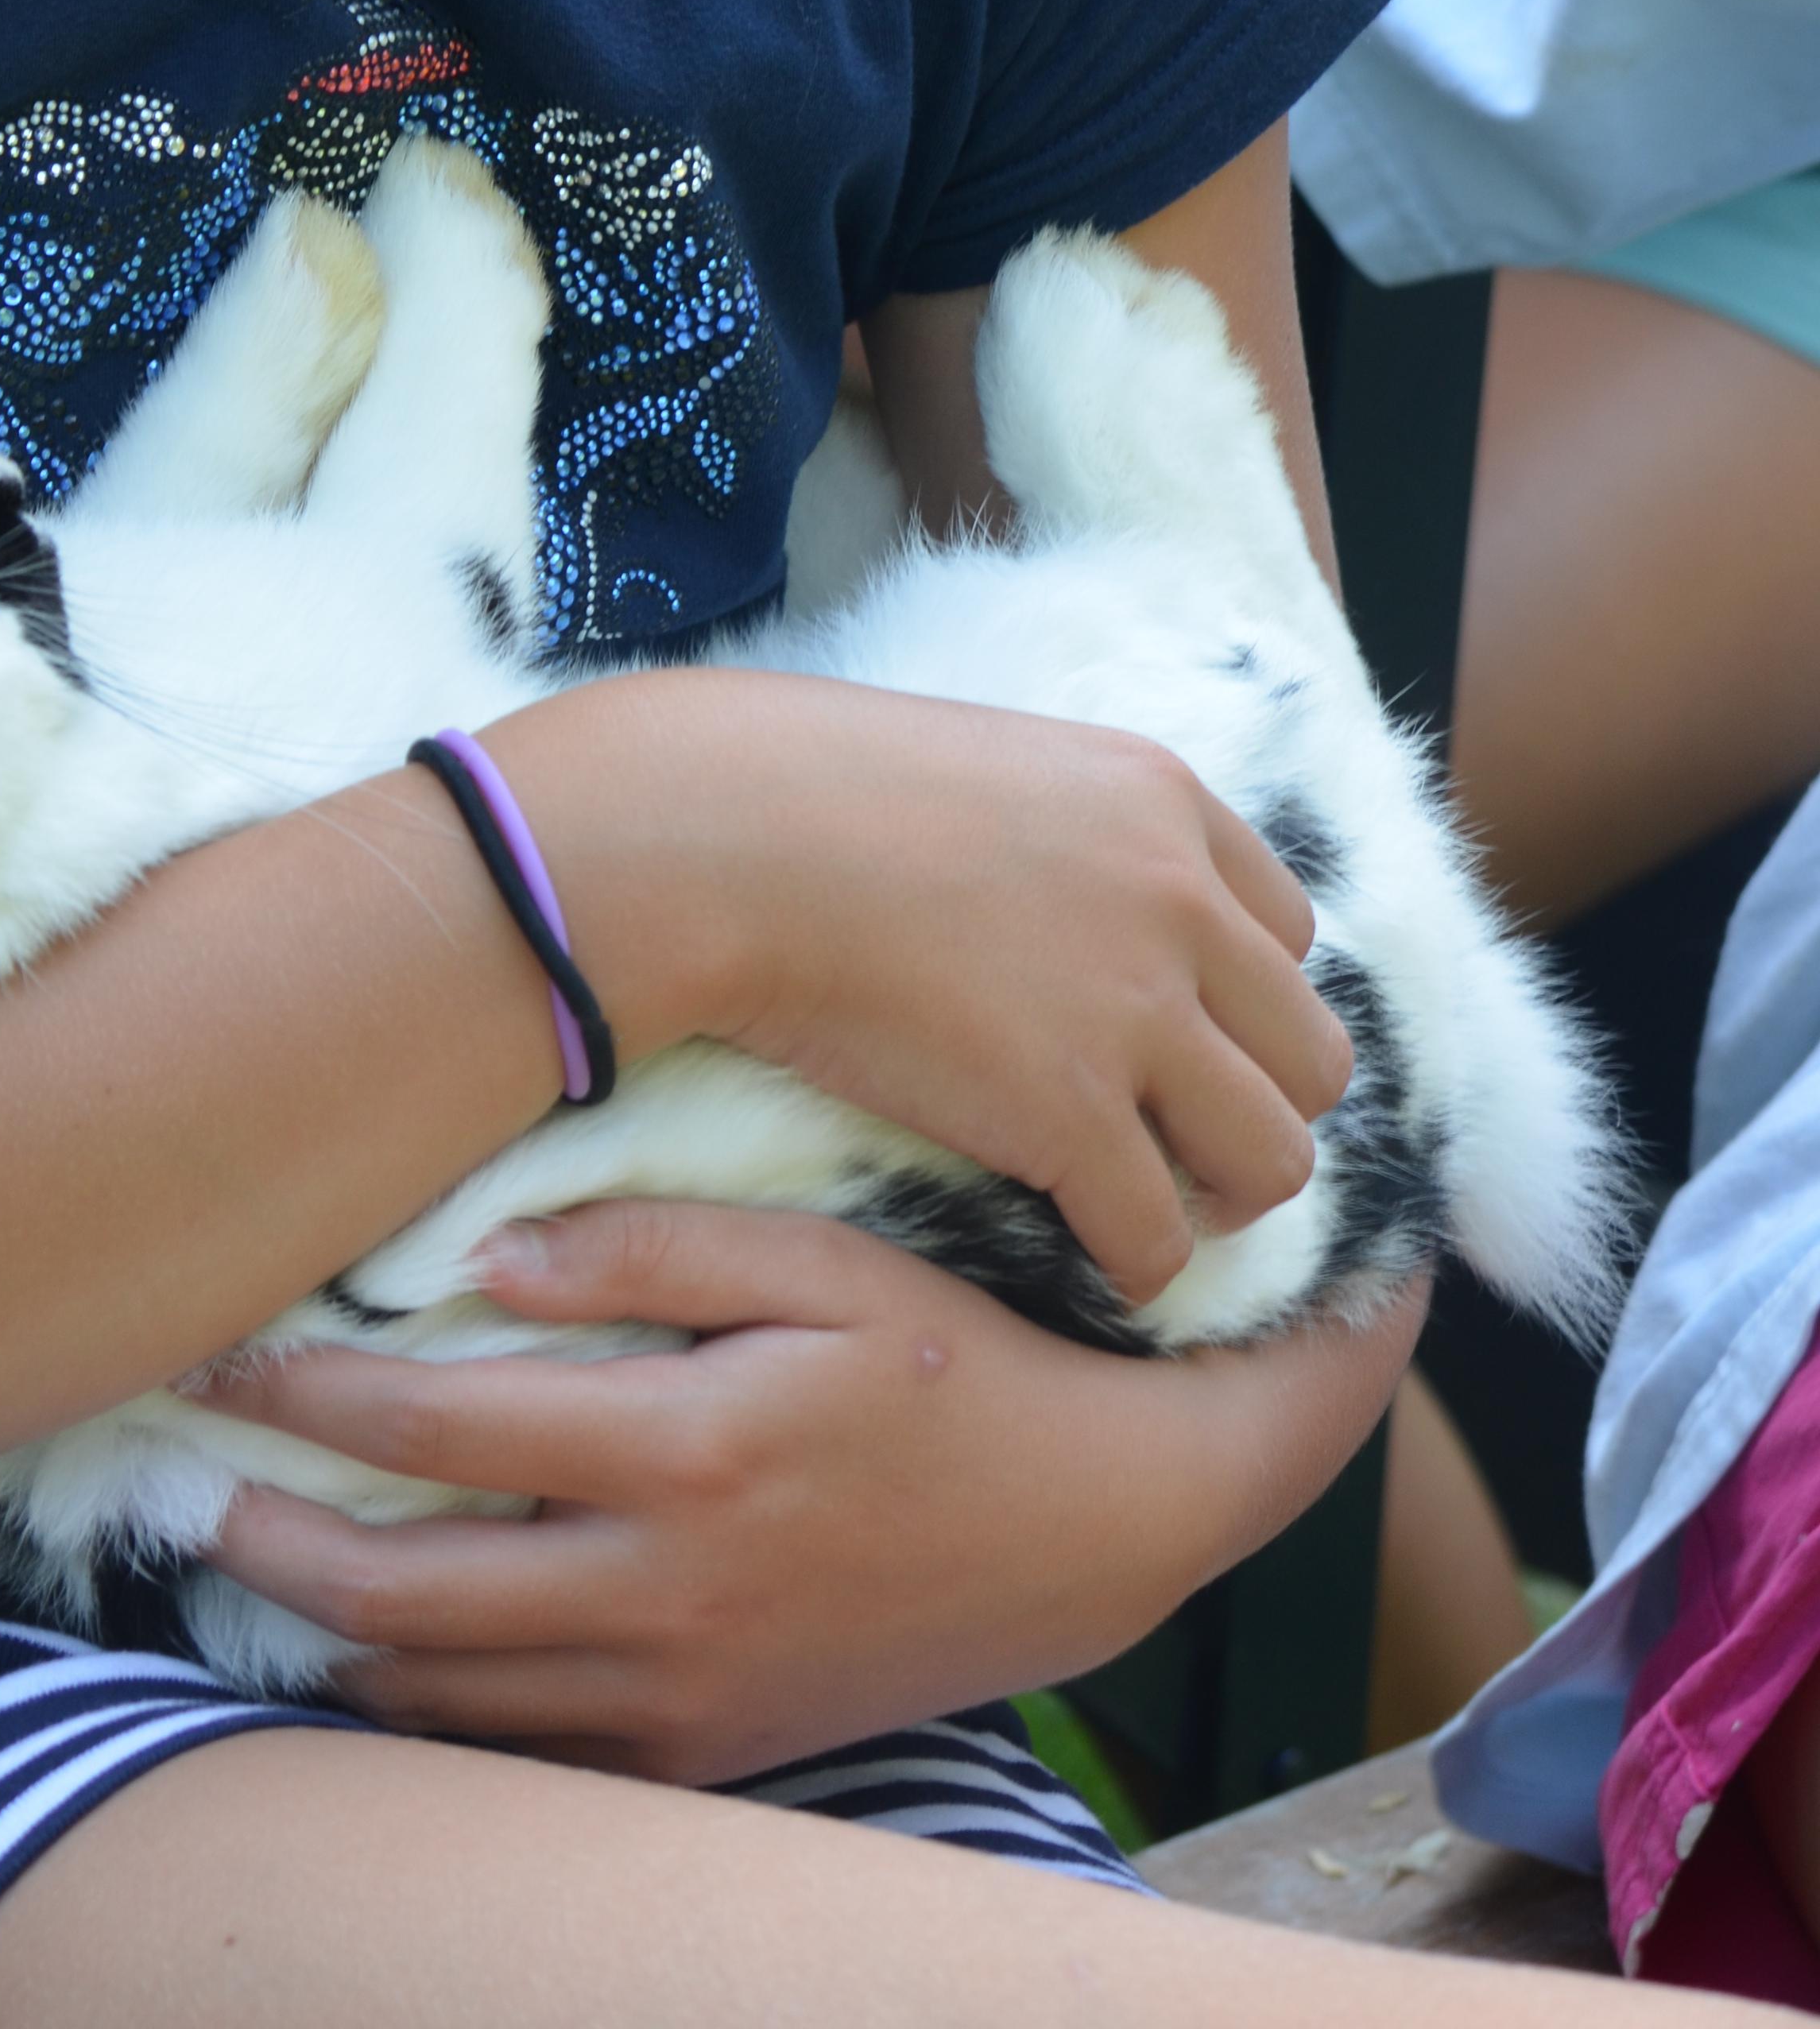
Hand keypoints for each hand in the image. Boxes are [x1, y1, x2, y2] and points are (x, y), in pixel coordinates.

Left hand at [198, 1195, 1419, 1786]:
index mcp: (690, 1453)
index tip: (226, 1359)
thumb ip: (648, 1251)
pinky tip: (380, 1664)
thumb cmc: (954, 1367)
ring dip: (331, 1639)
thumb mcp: (824, 1264)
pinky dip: (433, 1723)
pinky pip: (530, 1764)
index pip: (438, 1430)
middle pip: (407, 1593)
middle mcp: (670, 1594)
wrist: (1093, 1525)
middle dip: (274, 1543)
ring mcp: (687, 1696)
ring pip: (448, 1702)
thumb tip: (478, 1264)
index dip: (308, 1397)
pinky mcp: (710, 1756)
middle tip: (194, 1493)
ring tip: (255, 1574)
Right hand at [506, 671, 1353, 1309]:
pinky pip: (1159, 1237)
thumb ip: (1062, 830)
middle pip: (1310, 1053)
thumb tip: (1057, 896)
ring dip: (1219, 1197)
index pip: (1288, 933)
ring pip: (1276, 1157)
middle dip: (1253, 1107)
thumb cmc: (800, 791)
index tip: (1182, 1044)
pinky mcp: (1070, 1116)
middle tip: (1178, 1143)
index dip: (1239, 1003)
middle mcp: (1180, 902)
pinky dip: (1132, 1262)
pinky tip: (1081, 1252)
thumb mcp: (983, 765)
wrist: (718, 838)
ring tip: (1149, 1208)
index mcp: (1161, 800)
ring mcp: (1135, 1012)